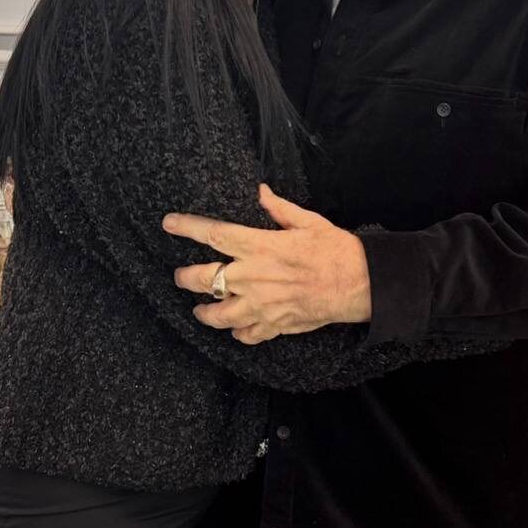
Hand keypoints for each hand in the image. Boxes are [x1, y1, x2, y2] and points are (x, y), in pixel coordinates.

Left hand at [164, 184, 371, 344]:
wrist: (358, 283)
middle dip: (186, 278)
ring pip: (219, 315)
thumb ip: (278, 208)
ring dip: (205, 312)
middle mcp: (254, 277)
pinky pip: (247, 334)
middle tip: (180, 277)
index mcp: (260, 246)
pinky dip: (238, 332)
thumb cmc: (334, 249)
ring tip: (200, 309)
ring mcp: (262, 305)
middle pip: (206, 280)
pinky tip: (235, 329)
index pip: (214, 234)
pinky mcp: (275, 324)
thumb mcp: (307, 221)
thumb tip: (260, 192)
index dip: (187, 227)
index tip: (169, 223)